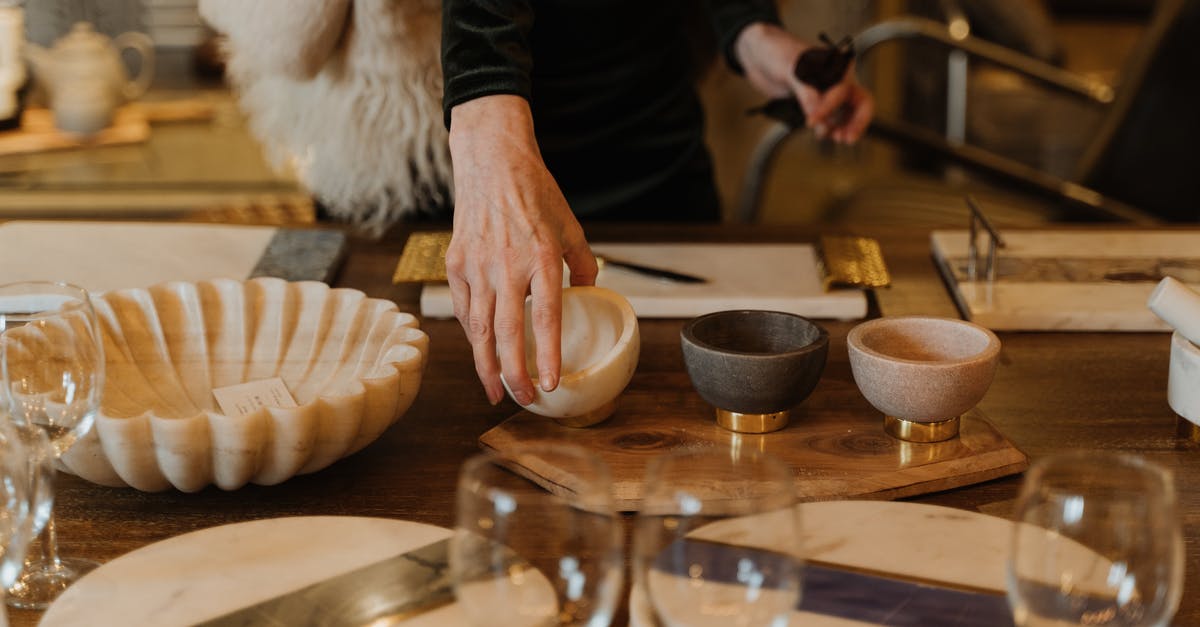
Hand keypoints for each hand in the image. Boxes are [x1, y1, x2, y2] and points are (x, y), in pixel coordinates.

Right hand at [446, 95, 598, 405]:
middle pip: (507, 333)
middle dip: (515, 373)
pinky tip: (482, 355)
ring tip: (497, 391)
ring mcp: (476, 265)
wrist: (491, 160)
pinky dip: (472, 337)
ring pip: (479, 328)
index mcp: (540, 257)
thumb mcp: (570, 226)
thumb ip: (584, 263)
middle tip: (525, 399)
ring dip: (487, 365)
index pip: (544, 318)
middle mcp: (506, 265)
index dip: (547, 356)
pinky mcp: (456, 263)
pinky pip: (464, 310)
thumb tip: (592, 292)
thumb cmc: (535, 192)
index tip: (551, 384)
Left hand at [735, 22, 873, 143]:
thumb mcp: (791, 69)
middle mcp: (837, 78)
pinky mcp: (816, 103)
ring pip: (847, 113)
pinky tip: (823, 134)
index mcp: (837, 64)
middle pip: (860, 102)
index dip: (829, 108)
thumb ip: (806, 92)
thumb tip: (818, 115)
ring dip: (843, 127)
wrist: (759, 54)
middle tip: (847, 139)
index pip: (843, 91)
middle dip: (856, 122)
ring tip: (835, 138)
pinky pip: (831, 118)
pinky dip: (829, 128)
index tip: (811, 122)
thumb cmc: (776, 51)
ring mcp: (828, 91)